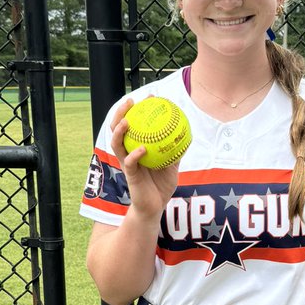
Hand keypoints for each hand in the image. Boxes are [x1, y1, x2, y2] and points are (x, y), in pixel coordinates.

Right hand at [110, 97, 179, 219]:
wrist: (155, 207)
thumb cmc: (161, 186)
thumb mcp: (172, 166)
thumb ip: (176, 151)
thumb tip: (187, 135)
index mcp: (136, 148)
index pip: (134, 125)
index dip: (139, 110)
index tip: (150, 97)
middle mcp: (128, 153)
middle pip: (118, 129)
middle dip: (120, 113)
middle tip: (130, 101)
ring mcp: (127, 164)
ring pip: (117, 144)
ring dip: (120, 131)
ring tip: (127, 120)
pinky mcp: (129, 176)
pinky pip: (129, 163)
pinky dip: (135, 155)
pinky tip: (143, 149)